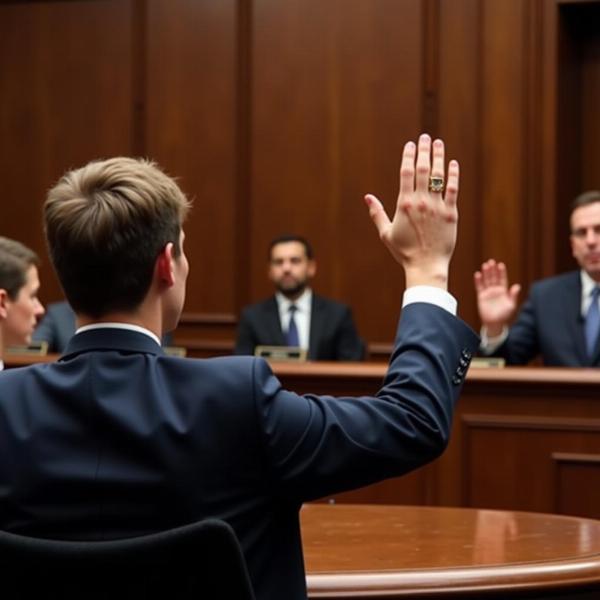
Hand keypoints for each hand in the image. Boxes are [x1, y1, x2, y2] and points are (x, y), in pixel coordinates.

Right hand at [364, 134, 458, 288]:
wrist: (426, 266)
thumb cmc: (404, 252)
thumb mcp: (386, 233)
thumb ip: (377, 213)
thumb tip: (367, 197)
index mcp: (404, 204)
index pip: (406, 173)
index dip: (408, 156)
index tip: (410, 144)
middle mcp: (421, 202)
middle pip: (423, 169)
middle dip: (424, 150)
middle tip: (425, 137)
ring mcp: (437, 207)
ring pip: (439, 176)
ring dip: (439, 157)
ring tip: (438, 144)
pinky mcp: (451, 214)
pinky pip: (454, 189)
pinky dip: (453, 175)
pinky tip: (452, 164)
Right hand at [474, 259, 520, 333]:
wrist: (494, 323)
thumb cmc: (504, 315)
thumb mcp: (511, 305)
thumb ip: (513, 295)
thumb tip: (517, 286)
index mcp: (503, 291)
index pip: (502, 279)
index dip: (501, 272)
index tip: (500, 265)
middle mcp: (495, 290)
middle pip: (493, 277)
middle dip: (492, 270)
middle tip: (491, 262)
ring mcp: (488, 293)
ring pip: (486, 280)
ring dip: (486, 273)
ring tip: (485, 265)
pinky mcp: (481, 296)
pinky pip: (479, 287)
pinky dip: (478, 281)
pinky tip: (477, 274)